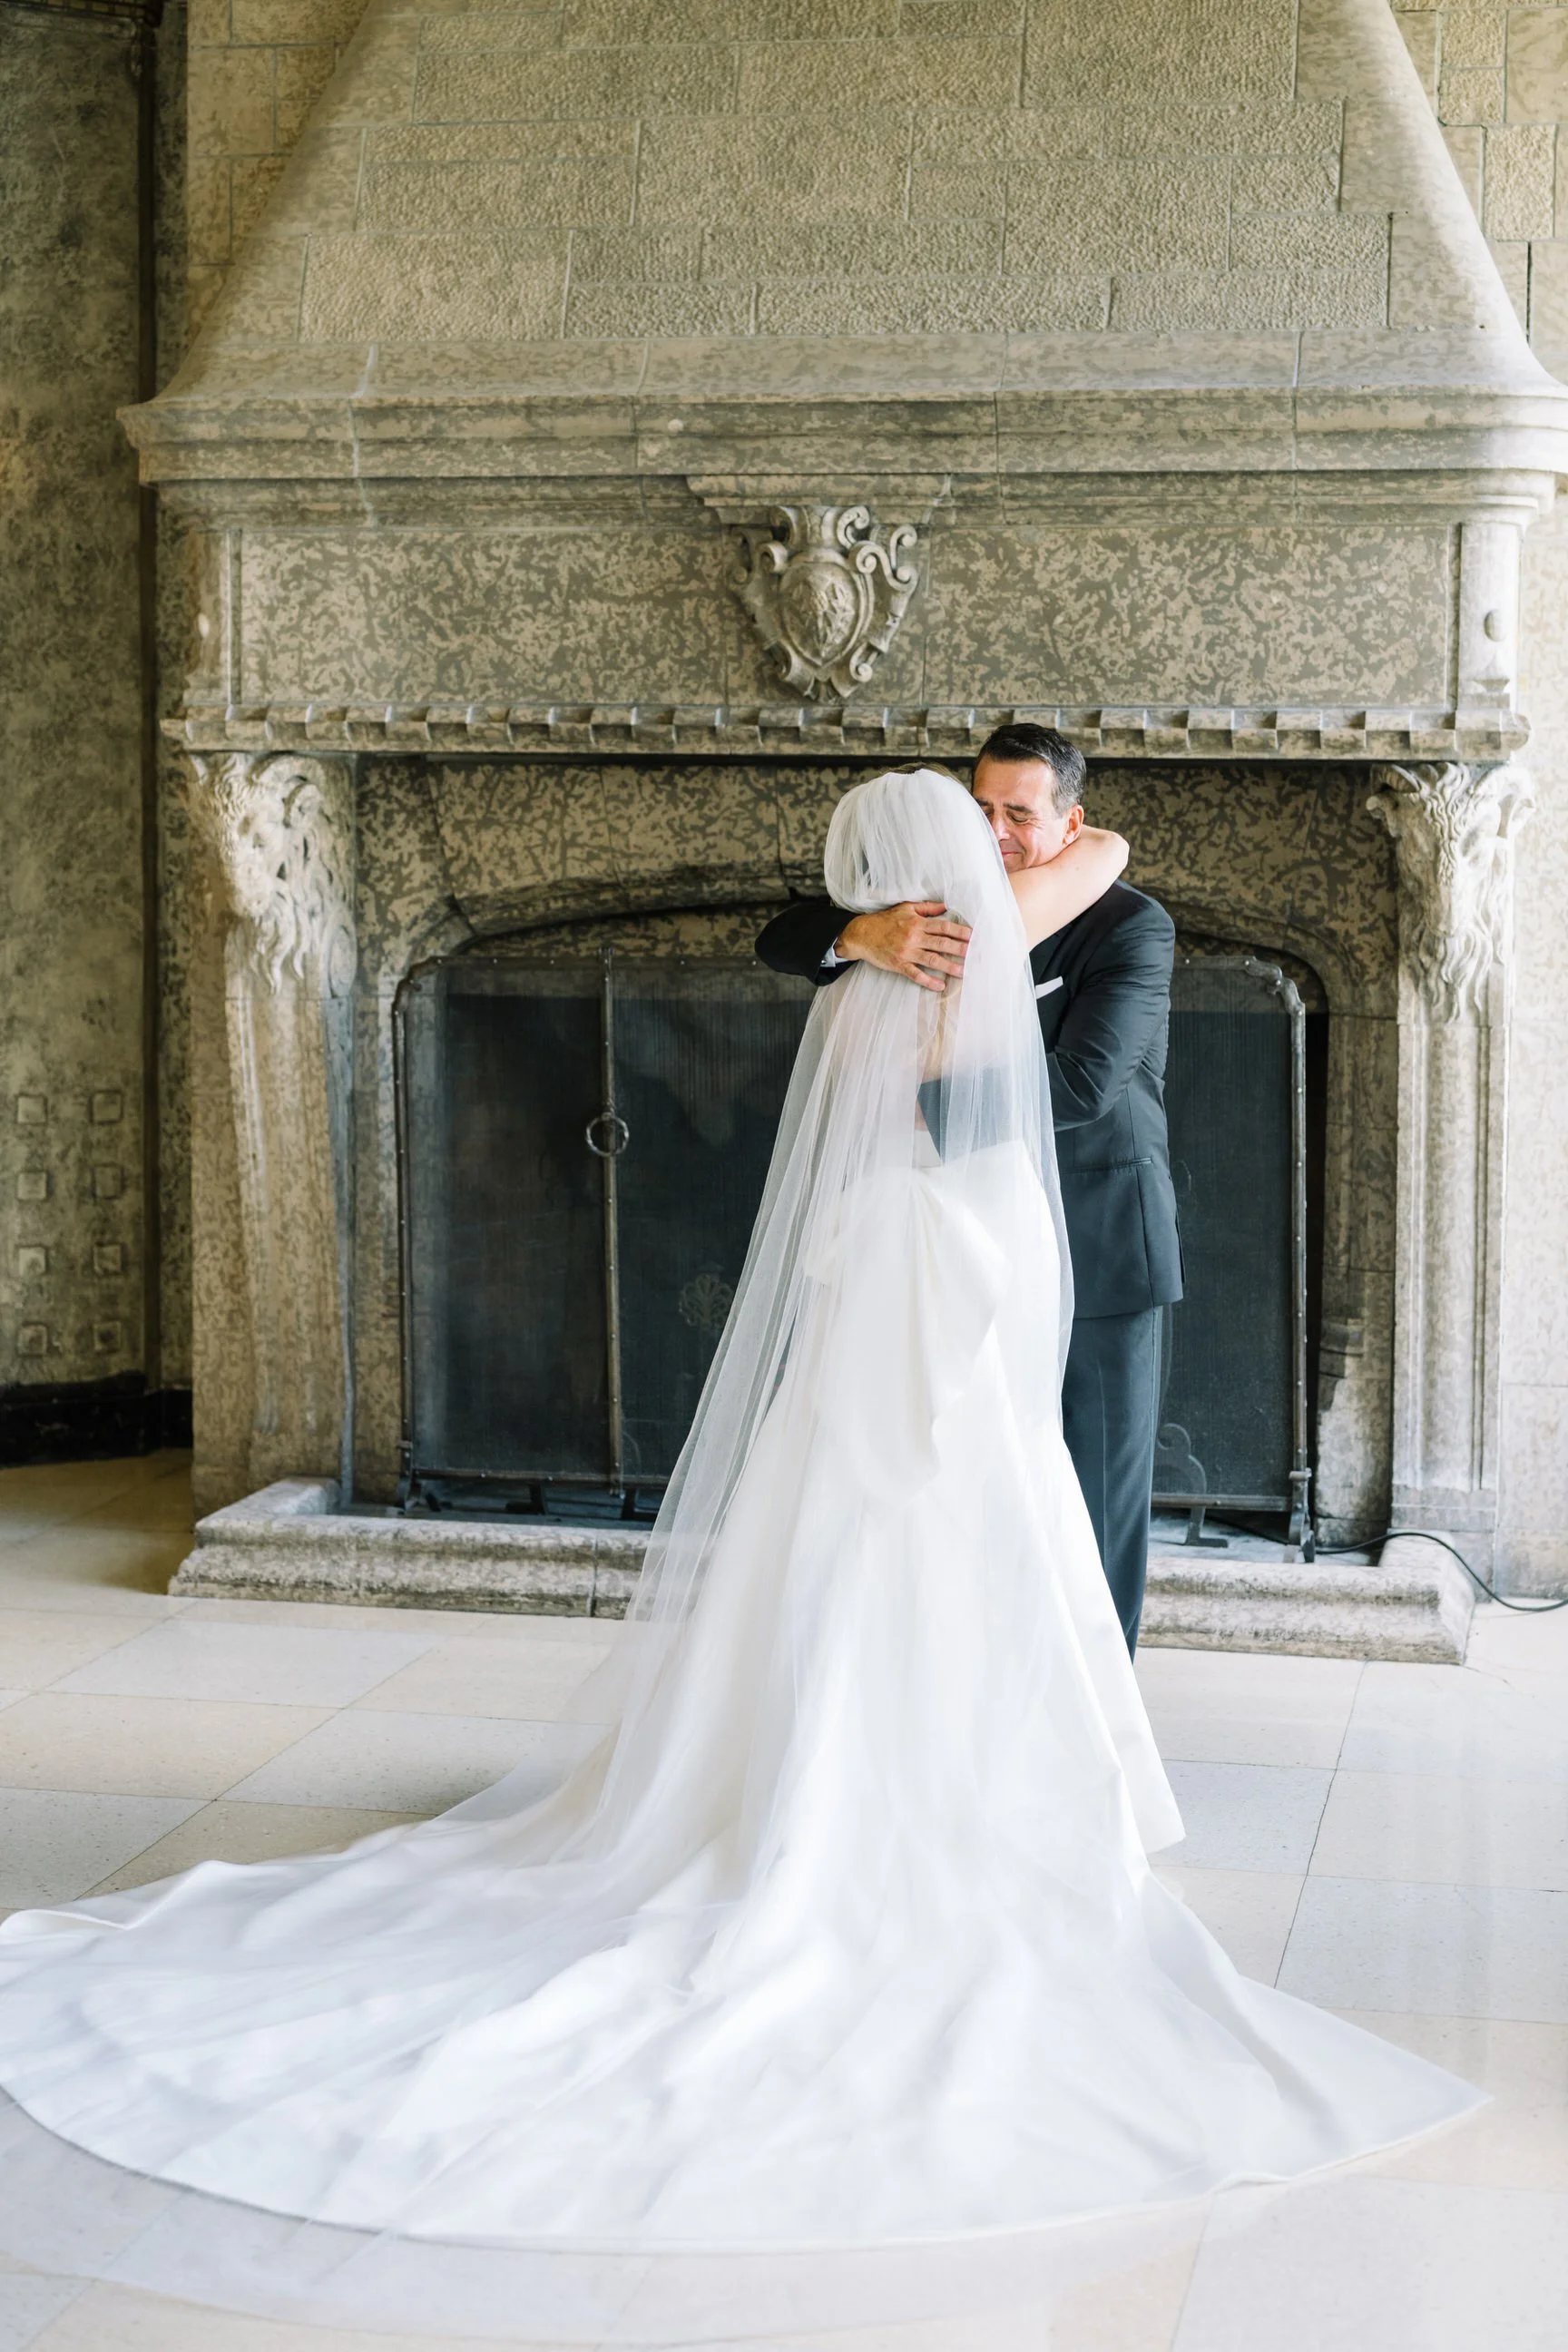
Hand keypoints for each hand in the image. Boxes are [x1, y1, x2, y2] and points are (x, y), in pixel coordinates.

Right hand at [835, 902, 970, 992]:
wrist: (861, 934)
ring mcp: (907, 952)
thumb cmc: (884, 921)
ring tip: (964, 972)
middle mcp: (914, 937)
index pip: (944, 927)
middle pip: (942, 943)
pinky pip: (915, 974)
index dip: (960, 931)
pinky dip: (928, 981)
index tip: (973, 936)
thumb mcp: (905, 907)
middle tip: (975, 954)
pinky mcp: (899, 965)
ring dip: (949, 966)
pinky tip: (940, 985)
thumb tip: (946, 905)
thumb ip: (926, 907)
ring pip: (932, 960)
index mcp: (917, 923)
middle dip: (960, 949)